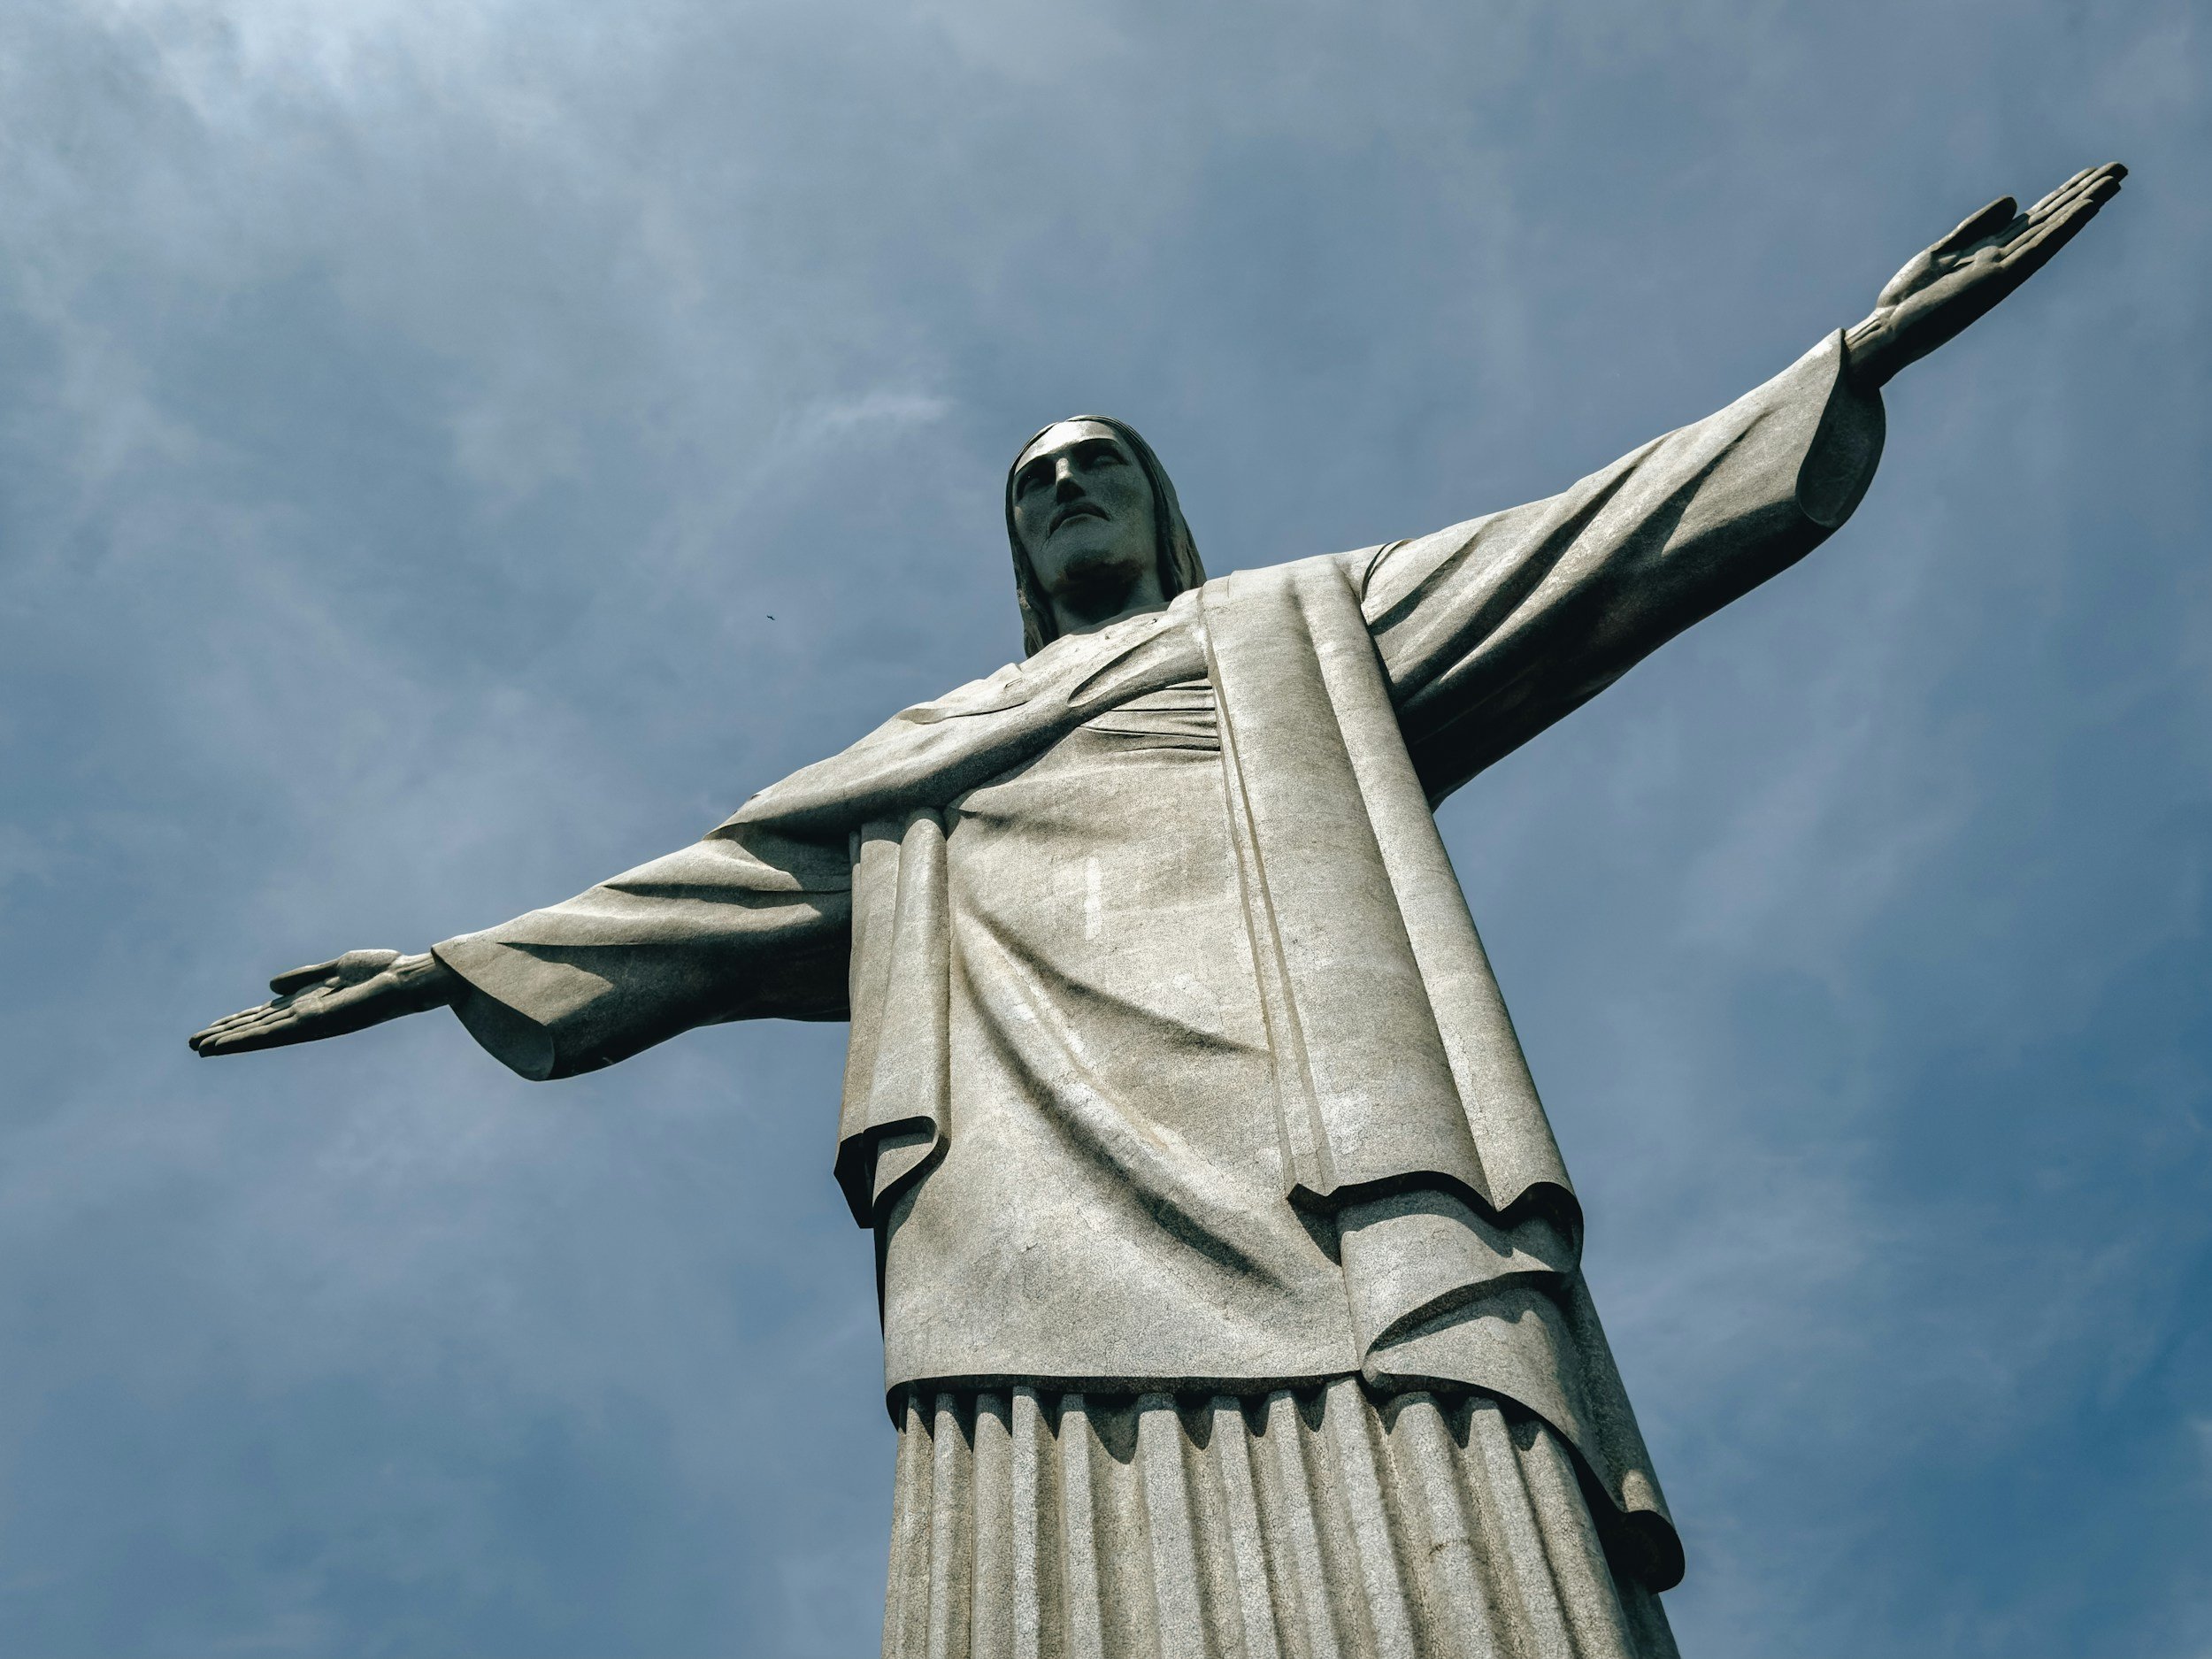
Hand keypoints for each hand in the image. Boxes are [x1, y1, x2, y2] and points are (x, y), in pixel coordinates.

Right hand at [189, 949, 457, 1056]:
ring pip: (260, 1034)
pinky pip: (274, 1034)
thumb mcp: (336, 968)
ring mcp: (307, 1022)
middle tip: (193, 1043)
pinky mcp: (313, 1025)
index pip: (265, 1015)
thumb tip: (270, 985)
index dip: (238, 1021)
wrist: (405, 978)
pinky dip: (248, 1039)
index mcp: (308, 1003)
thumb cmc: (380, 971)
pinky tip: (226, 1044)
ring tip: (199, 1048)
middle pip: (258, 1026)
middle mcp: (305, 1016)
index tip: (211, 1028)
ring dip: (229, 1040)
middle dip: (226, 1034)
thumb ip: (304, 977)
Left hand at [1844, 162, 2125, 388]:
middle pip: (2051, 220)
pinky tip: (2086, 208)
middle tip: (2120, 168)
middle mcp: (2004, 260)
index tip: (2093, 171)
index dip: (2064, 194)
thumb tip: (2014, 200)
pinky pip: (2037, 249)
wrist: (1887, 333)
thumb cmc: (1908, 300)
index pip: (2036, 217)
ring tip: (2114, 181)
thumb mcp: (1942, 250)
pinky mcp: (1997, 280)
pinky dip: (2063, 228)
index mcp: (1991, 251)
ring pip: (2052, 231)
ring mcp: (2003, 270)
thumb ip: (1976, 226)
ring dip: (2083, 206)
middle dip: (2083, 194)